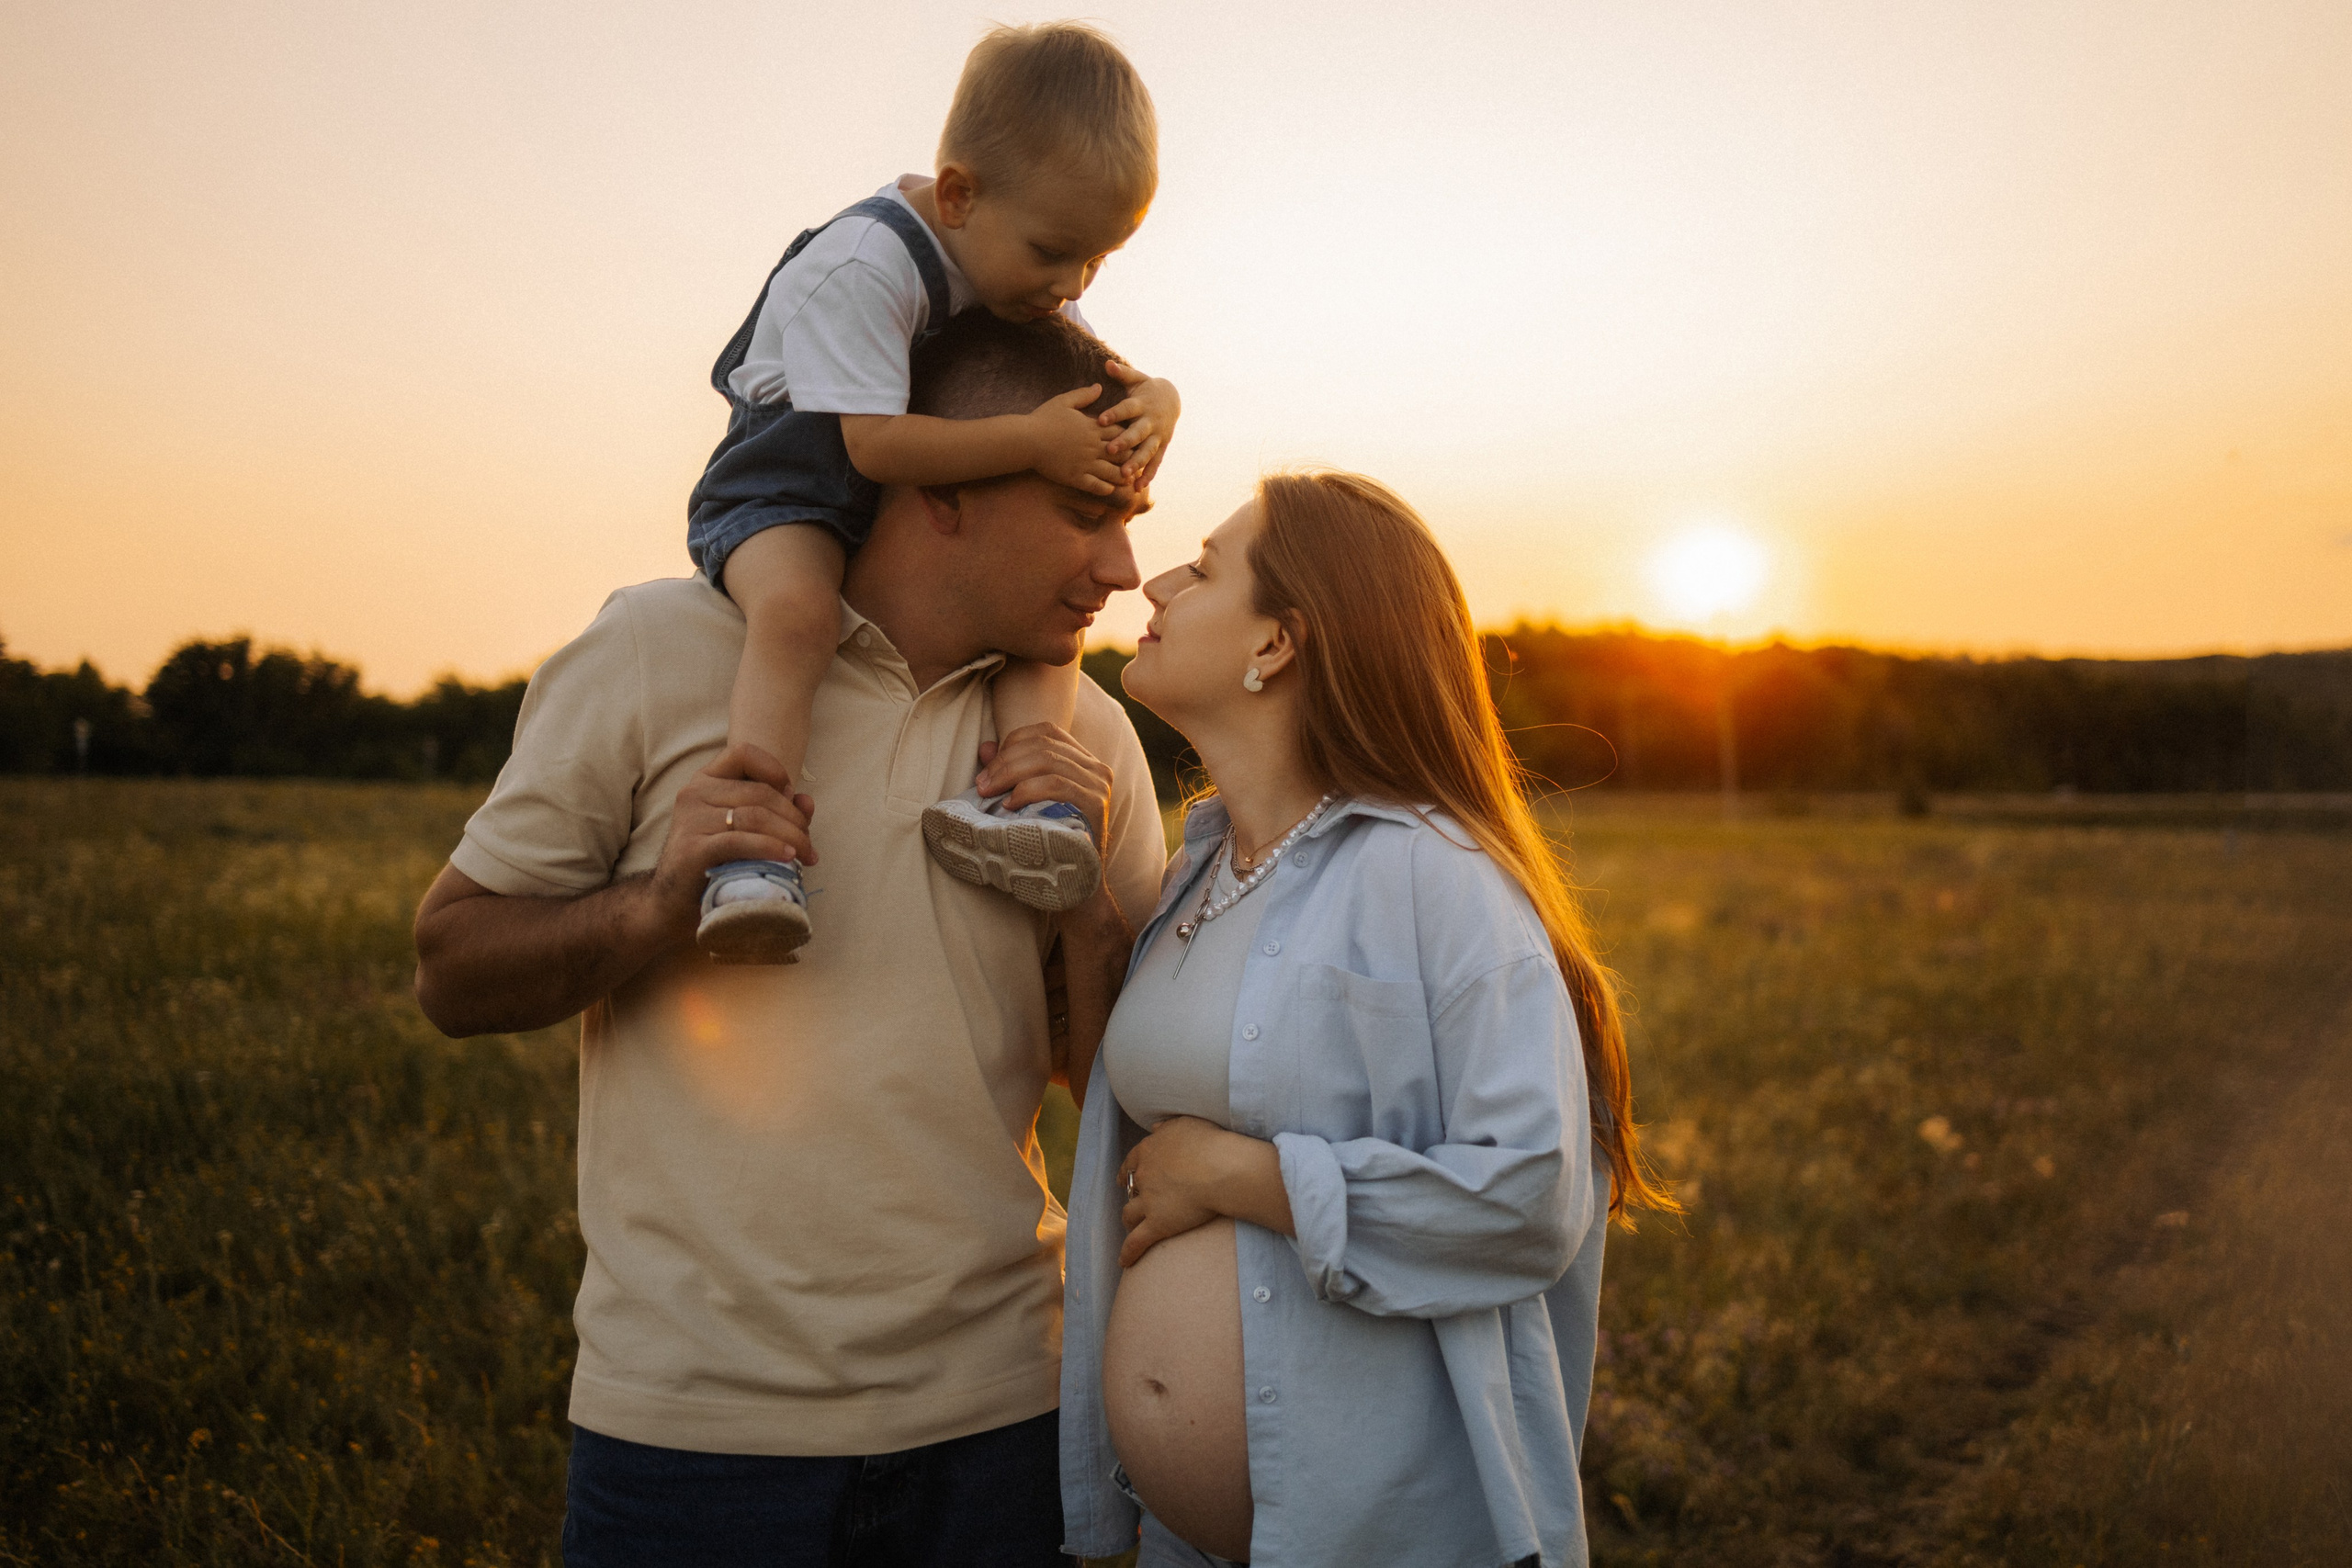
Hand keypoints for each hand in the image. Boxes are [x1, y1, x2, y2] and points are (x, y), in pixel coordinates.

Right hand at [645, 743, 814, 938]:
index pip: (744, 753)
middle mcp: (694, 793)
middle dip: (794, 819)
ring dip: (790, 836)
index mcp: (707, 780)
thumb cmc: (717, 860)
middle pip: (760, 793)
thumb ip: (778, 811)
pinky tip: (787, 858)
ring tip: (805, 854)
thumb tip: (806, 800)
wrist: (675, 900)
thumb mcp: (748, 829)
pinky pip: (739, 841)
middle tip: (808, 844)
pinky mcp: (692, 848)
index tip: (790, 796)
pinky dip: (770, 848)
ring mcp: (690, 819)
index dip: (774, 770)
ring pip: (754, 816)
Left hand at [973, 722, 1113, 846]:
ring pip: (1048, 761)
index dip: (1013, 742)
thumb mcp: (1029, 801)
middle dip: (1005, 762)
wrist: (1078, 883)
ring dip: (1011, 774)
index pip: (1046, 731)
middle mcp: (1096, 768)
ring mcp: (1098, 785)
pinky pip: (1057, 785)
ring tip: (991, 794)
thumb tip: (986, 748)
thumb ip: (1011, 772)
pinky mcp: (1096, 805)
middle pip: (1044, 745)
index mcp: (1083, 761)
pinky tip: (1010, 805)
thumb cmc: (1052, 839)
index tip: (988, 769)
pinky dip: (1028, 790)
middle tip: (982, 784)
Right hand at [1026, 386, 1124, 495]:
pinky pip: (1096, 486)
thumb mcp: (1064, 401)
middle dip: (1130, 457)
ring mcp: (1085, 463)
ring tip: (1128, 479)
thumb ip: (1084, 395)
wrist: (1026, 440)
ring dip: (1122, 476)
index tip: (1134, 438)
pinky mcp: (1075, 478)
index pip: (1120, 431)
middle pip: (1122, 453)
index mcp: (1092, 428)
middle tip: (1137, 461)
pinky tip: (1110, 489)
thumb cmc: (1043, 419)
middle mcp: (1093, 446)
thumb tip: (1099, 386)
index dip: (1129, 435)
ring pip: (1113, 472)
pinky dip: (1105, 488)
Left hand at [1097, 361, 1179, 487]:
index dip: (1115, 414)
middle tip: (1111, 450)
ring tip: (1124, 474)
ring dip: (1136, 463)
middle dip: (1125, 442)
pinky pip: (1155, 463)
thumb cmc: (1146, 389)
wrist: (1172, 399)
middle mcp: (1151, 422)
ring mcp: (1158, 436)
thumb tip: (1107, 363)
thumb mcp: (1137, 379)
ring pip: (1147, 451)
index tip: (1100, 420)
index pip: (1127, 409)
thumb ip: (1122, 373)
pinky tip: (1137, 487)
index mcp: (1142, 404)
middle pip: (1138, 433)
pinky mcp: (1161, 447)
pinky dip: (1147, 475)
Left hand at [1118, 1116, 1235, 1265]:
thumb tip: (1155, 1128)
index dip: (1128, 1172)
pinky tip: (1124, 1262)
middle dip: (1132, 1196)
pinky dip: (1128, 1252)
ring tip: (1132, 1228)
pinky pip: (1136, 1242)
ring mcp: (1148, 1201)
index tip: (1126, 1178)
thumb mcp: (1185, 1124)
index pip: (1131, 1163)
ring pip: (1129, 1214)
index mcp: (1148, 1152)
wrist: (1221, 1168)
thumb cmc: (1209, 1143)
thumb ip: (1167, 1127)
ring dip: (1129, 1221)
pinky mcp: (1157, 1224)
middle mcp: (1143, 1176)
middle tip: (1136, 1203)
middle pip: (1130, 1189)